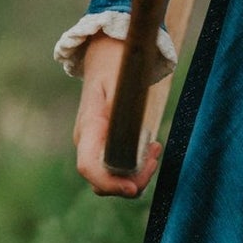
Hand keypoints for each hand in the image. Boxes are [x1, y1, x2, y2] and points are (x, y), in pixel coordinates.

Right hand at [73, 33, 162, 196]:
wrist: (109, 55)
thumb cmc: (116, 65)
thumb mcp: (123, 80)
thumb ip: (125, 106)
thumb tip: (133, 135)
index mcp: (88, 128)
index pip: (88, 167)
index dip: (109, 183)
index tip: (133, 188)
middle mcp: (87, 143)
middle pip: (103, 182)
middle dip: (133, 180)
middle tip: (156, 156)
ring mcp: (94, 146)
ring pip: (112, 179)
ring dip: (138, 174)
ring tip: (156, 149)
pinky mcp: (105, 146)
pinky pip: (118, 168)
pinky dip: (137, 166)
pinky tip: (152, 148)